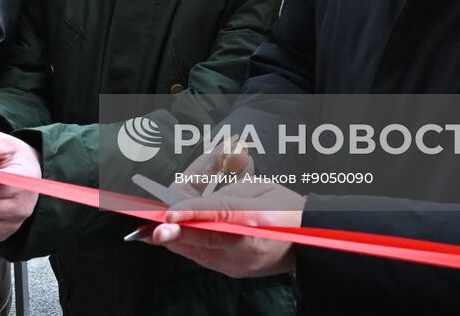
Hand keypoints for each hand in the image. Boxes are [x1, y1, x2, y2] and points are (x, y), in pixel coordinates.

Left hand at [148, 176, 304, 277]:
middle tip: (151, 230)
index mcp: (256, 219)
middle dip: (174, 234)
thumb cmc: (285, 209)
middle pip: (202, 239)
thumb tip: (195, 196)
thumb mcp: (259, 189)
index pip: (217, 215)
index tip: (168, 213)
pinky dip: (186, 245)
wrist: (308, 243)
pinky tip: (173, 236)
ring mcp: (239, 263)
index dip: (190, 212)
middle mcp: (246, 246)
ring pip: (196, 251)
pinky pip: (202, 257)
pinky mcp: (232, 271)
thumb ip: (226, 192)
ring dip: (175, 239)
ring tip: (153, 230)